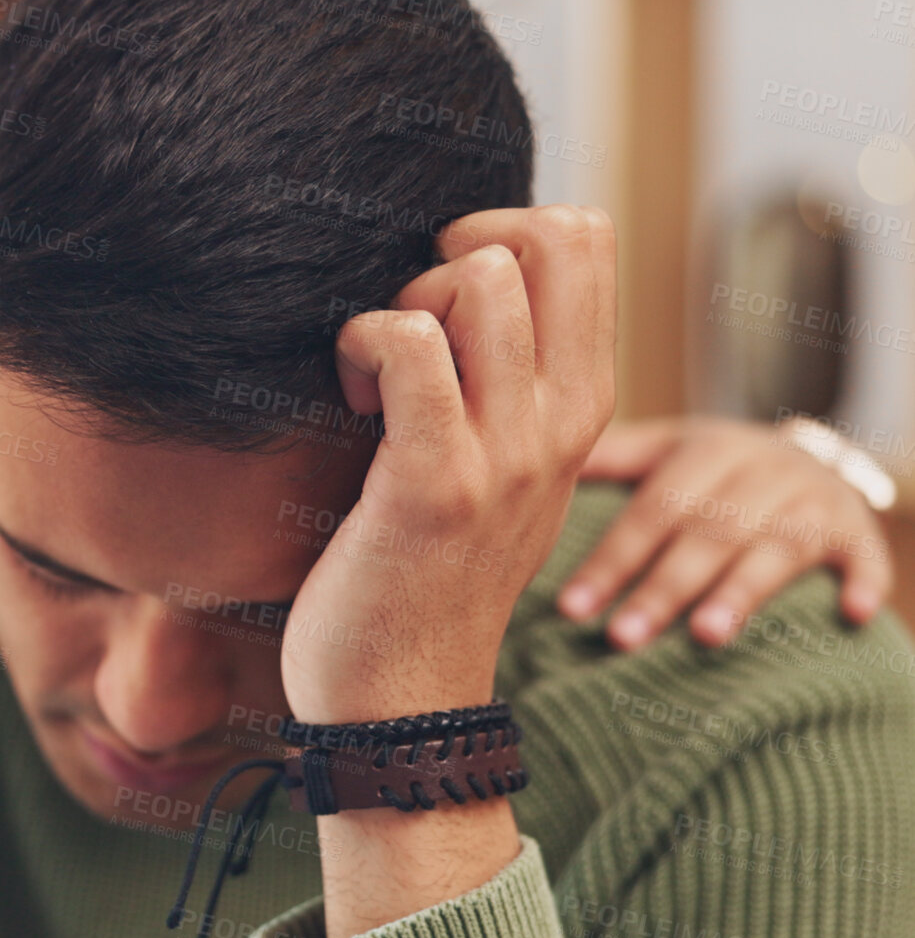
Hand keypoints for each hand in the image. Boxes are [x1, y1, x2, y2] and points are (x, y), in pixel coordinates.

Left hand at [281, 205, 616, 724]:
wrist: (403, 706)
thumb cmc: (424, 579)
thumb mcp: (498, 474)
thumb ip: (505, 388)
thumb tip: (468, 284)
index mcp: (581, 409)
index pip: (586, 241)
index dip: (501, 231)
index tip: (441, 303)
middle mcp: (561, 422)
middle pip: (550, 236)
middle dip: (460, 243)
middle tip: (410, 319)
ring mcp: (506, 453)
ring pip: (480, 276)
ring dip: (405, 297)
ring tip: (377, 374)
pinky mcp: (435, 483)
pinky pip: (408, 343)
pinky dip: (363, 342)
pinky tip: (351, 399)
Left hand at [558, 417, 892, 648]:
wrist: (810, 453)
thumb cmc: (713, 466)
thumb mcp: (665, 449)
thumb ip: (609, 460)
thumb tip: (529, 463)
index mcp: (706, 451)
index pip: (652, 509)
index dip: (613, 560)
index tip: (573, 609)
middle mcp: (762, 472)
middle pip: (708, 535)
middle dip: (663, 589)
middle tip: (622, 639)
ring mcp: (815, 501)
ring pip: (778, 549)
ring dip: (744, 592)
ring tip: (706, 637)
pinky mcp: (858, 530)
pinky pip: (865, 557)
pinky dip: (864, 583)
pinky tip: (853, 616)